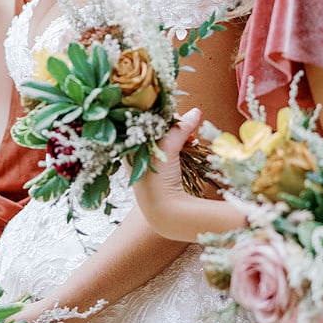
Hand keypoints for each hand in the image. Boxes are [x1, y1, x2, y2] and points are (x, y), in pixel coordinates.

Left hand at [133, 108, 201, 237]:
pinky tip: (190, 145)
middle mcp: (133, 150)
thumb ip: (180, 128)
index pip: (142, 117)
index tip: (177, 115)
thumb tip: (196, 112)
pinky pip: (168, 148)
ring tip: (191, 139)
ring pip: (163, 136)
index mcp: (127, 144)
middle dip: (173, 124)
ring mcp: (145, 159)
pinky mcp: (157, 167)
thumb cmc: (157, 178)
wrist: (163, 211)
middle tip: (187, 127)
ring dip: (179, 134)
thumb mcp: (168, 148)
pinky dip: (180, 144)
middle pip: (154, 127)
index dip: (160, 114)